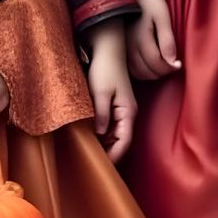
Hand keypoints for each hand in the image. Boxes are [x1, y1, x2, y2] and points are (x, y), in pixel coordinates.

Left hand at [86, 22, 135, 163]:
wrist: (107, 50)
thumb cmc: (105, 69)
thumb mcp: (101, 92)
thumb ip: (101, 114)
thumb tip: (101, 134)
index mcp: (128, 112)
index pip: (124, 141)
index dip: (115, 156)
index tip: (102, 167)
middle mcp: (127, 114)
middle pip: (120, 141)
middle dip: (109, 153)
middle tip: (92, 164)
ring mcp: (121, 110)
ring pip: (114, 134)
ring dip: (104, 144)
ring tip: (89, 154)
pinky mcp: (114, 106)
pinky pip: (110, 125)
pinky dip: (102, 133)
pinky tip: (89, 137)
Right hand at [128, 0, 180, 80]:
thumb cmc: (150, 3)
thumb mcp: (162, 17)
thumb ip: (167, 40)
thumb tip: (173, 62)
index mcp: (140, 38)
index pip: (156, 63)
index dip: (169, 68)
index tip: (178, 64)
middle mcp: (128, 46)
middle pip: (147, 71)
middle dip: (162, 72)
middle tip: (171, 64)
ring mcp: (122, 49)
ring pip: (138, 73)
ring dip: (152, 74)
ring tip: (161, 65)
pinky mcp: (119, 50)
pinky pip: (130, 70)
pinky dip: (141, 72)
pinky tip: (149, 65)